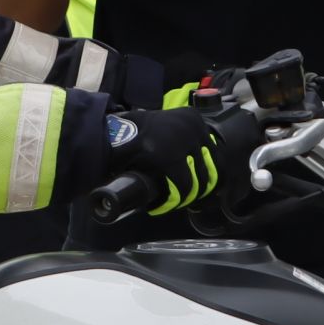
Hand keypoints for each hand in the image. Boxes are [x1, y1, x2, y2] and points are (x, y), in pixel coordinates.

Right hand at [103, 101, 255, 214]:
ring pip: (197, 181)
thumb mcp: (167, 129)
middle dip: (200, 191)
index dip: (211, 177)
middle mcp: (191, 127)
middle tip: (188, 202)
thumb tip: (204, 167)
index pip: (216, 154)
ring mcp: (180, 140)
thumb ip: (185, 140)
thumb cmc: (133, 135)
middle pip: (210, 170)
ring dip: (186, 199)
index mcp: (193, 118)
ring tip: (172, 204)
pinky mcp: (167, 156)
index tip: (202, 191)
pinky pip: (180, 187)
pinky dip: (171, 202)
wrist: (107, 135)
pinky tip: (159, 206)